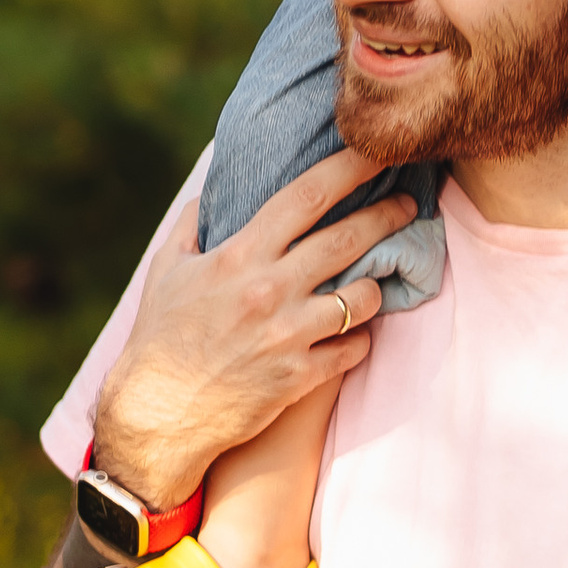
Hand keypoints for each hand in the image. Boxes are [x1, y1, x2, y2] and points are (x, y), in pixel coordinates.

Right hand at [89, 148, 418, 513]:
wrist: (159, 414)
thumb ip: (190, 225)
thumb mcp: (165, 270)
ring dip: (374, 287)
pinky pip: (353, 349)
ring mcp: (287, 335)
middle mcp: (269, 290)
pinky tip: (352, 335)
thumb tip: (208, 192)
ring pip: (362, 298)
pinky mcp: (299, 378)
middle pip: (348, 240)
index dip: (349, 168)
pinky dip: (358, 340)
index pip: (306, 197)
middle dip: (387, 216)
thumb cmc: (159, 337)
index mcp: (239, 256)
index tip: (377, 154)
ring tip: (374, 282)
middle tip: (409, 205)